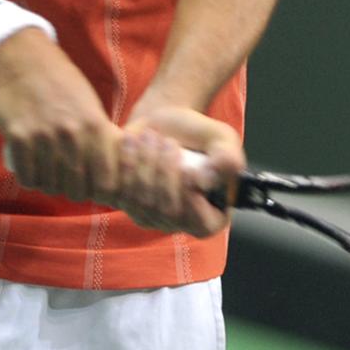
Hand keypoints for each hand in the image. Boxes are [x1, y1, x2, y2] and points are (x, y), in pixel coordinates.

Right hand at [0, 27, 119, 203]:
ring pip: (50, 185)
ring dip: (50, 184)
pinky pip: (27, 177)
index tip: (96, 187)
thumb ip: (102, 136)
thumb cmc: (61, 82)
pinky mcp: (17, 137)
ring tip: (50, 172)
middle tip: (69, 182)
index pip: (106, 179)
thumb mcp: (90, 104)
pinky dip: (30, 177)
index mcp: (94, 124)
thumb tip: (117, 171)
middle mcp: (71, 132)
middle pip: (77, 189)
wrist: (22, 58)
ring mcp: (43, 135)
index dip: (102, 190)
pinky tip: (33, 167)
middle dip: (74, 191)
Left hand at [116, 105, 245, 237]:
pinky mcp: (128, 204)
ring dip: (146, 163)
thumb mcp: (222, 139)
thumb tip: (206, 181)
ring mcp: (152, 217)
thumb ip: (226, 159)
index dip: (193, 201)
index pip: (202, 224)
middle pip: (169, 212)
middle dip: (167, 172)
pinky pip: (123, 192)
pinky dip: (127, 163)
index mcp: (213, 215)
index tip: (189, 171)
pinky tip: (133, 141)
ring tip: (152, 136)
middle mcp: (181, 223)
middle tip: (169, 142)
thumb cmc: (199, 134)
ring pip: (143, 202)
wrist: (164, 124)